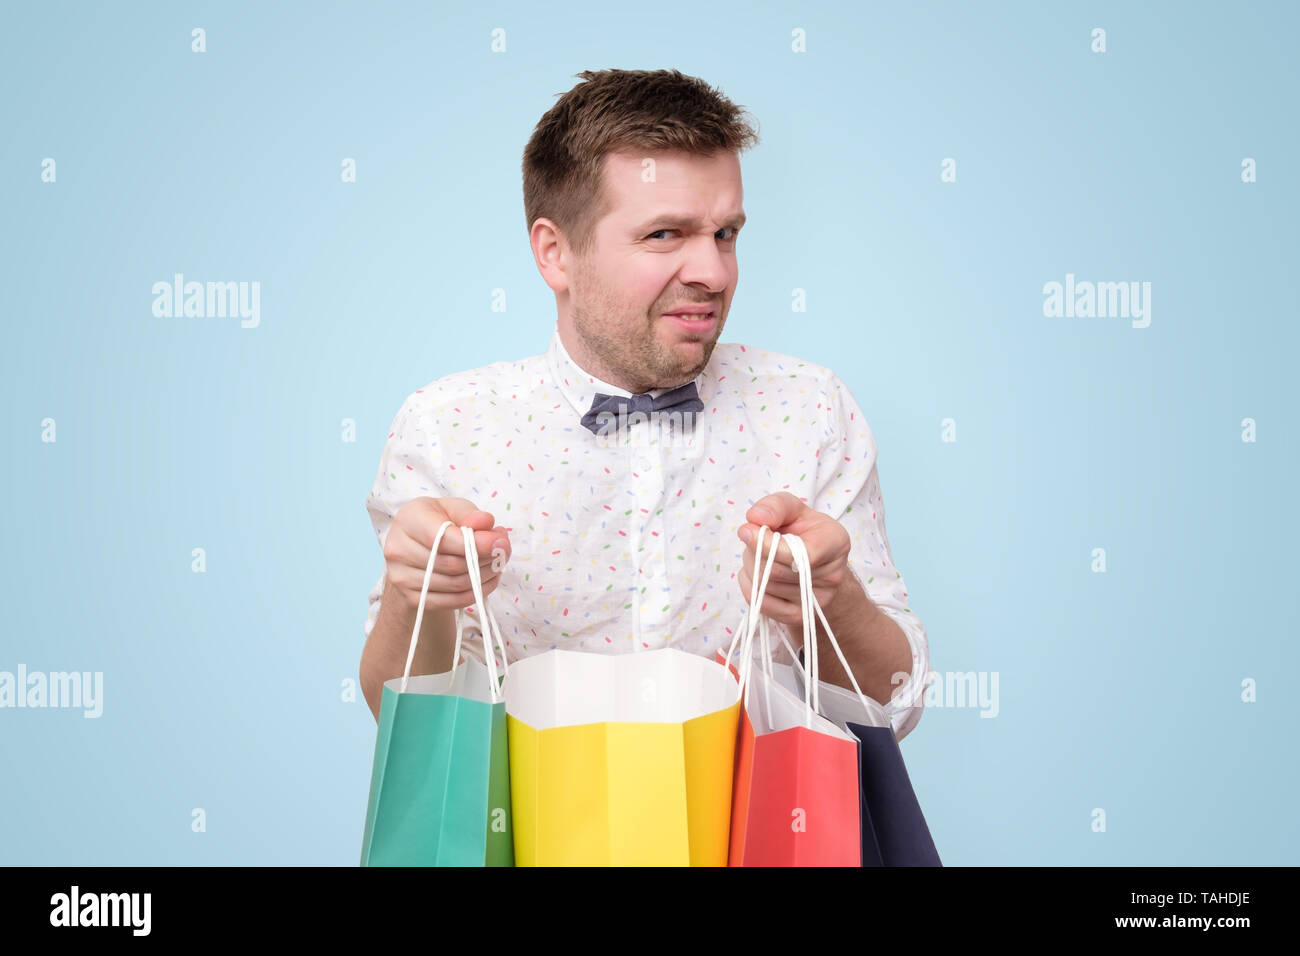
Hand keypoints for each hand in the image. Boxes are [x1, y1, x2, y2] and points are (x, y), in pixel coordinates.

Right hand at [382, 497, 511, 611]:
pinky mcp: (412, 598)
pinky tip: (486, 580)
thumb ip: (469, 514)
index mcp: (408, 519)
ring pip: (454, 584)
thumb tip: (486, 523)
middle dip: (485, 560)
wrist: (413, 548)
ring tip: (497, 565)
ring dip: (484, 577)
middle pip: (451, 563)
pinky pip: (451, 601)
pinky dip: (475, 592)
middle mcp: (398, 549)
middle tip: (504, 553)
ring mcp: (401, 577)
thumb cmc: (437, 522)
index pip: (442, 537)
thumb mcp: (452, 509)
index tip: (501, 544)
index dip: (475, 543)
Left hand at [736, 492, 849, 628]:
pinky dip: (749, 586)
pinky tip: (753, 573)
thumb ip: (775, 507)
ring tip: (757, 555)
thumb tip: (754, 519)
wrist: (813, 560)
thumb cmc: (802, 530)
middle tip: (751, 539)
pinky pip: (762, 604)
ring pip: (766, 587)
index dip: (767, 544)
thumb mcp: (792, 508)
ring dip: (750, 567)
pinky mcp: (800, 616)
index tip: (748, 531)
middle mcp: (832, 575)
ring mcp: (818, 600)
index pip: (800, 553)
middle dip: (754, 553)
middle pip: (777, 571)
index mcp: (835, 543)